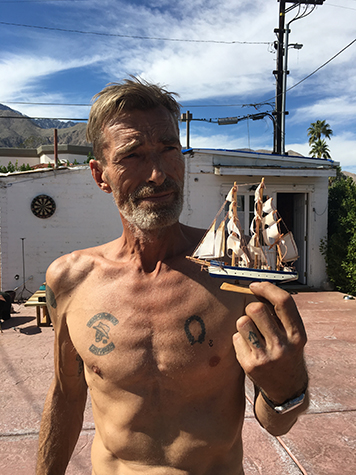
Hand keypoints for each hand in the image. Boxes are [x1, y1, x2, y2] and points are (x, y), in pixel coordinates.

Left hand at [233, 282, 307, 403]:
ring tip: (251, 332)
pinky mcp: (250, 365)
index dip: (266, 288)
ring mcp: (266, 357)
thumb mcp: (293, 335)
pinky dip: (239, 339)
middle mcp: (284, 346)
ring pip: (242, 322)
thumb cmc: (287, 353)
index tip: (255, 286)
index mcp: (298, 334)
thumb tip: (256, 287)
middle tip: (253, 315)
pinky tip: (249, 348)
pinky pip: (236, 338)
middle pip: (257, 309)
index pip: (283, 301)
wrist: (286, 389)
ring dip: (244, 322)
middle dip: (251, 307)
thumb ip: (280, 314)